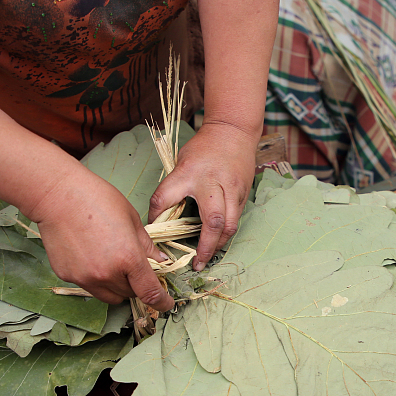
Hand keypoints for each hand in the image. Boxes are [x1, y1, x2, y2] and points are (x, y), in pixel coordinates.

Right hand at [29, 167, 174, 311]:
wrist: (57, 195)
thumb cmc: (96, 199)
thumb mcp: (131, 218)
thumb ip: (146, 245)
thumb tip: (159, 261)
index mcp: (128, 258)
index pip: (150, 292)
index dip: (161, 302)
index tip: (165, 303)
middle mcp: (107, 274)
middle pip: (130, 294)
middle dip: (136, 284)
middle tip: (132, 266)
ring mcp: (85, 277)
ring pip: (110, 295)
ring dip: (117, 286)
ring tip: (111, 261)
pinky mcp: (68, 276)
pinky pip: (89, 286)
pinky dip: (95, 278)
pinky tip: (90, 255)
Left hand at [148, 121, 257, 270]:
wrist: (233, 131)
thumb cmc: (202, 149)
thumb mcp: (181, 164)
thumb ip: (172, 189)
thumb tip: (160, 217)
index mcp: (189, 173)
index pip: (165, 197)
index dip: (156, 216)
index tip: (152, 230)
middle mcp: (213, 183)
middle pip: (212, 222)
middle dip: (205, 247)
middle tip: (196, 264)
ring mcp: (232, 190)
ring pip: (229, 226)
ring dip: (219, 245)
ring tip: (207, 258)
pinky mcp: (243, 194)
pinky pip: (236, 220)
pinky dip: (226, 234)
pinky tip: (218, 243)